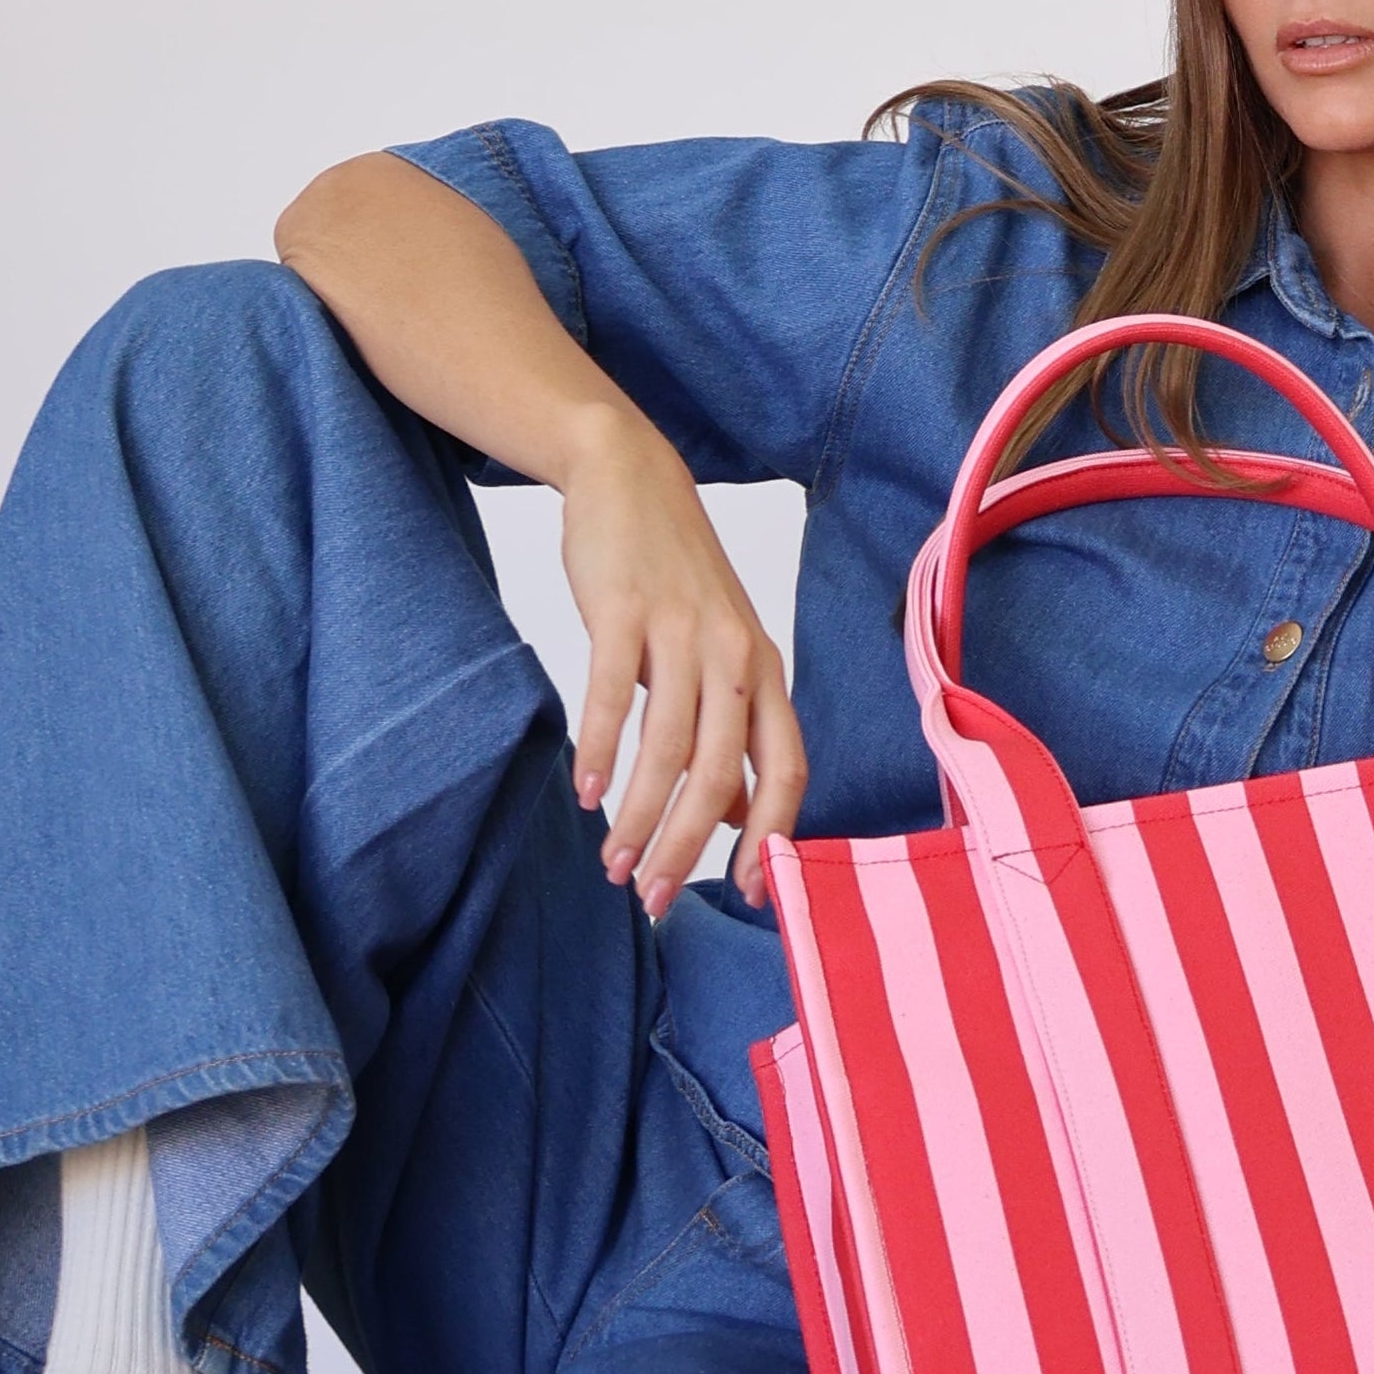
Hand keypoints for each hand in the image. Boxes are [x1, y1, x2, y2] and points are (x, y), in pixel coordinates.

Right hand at [557, 413, 806, 913]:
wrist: (629, 475)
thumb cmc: (675, 577)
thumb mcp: (724, 652)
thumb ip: (737, 731)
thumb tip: (745, 816)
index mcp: (766, 673)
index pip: (789, 771)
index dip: (772, 838)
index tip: (746, 894)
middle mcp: (736, 656)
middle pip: (721, 775)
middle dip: (685, 847)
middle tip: (652, 897)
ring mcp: (681, 631)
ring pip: (668, 748)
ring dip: (636, 815)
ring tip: (612, 862)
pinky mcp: (625, 610)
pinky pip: (612, 695)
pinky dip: (597, 751)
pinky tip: (584, 792)